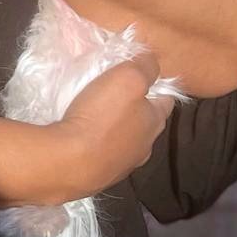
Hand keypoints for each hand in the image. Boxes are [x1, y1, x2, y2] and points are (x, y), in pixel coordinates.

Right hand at [54, 54, 174, 201]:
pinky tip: (83, 134)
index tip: (138, 73)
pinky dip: (98, 141)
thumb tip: (152, 61)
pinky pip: (104, 152)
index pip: (166, 100)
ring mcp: (123, 164)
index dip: (156, 84)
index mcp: (155, 122)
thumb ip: (145, 66)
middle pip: (145, 120)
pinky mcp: (101, 175)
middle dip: (134, 105)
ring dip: (115, 125)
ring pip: (125, 138)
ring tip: (95, 112)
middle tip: (113, 90)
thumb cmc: (102, 115)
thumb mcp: (128, 77)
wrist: (71, 162)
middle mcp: (145, 146)